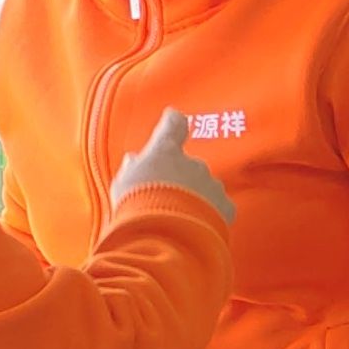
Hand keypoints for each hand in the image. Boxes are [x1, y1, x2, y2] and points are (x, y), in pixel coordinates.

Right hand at [108, 106, 231, 220]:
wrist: (162, 233)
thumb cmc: (135, 205)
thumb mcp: (123, 184)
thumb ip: (132, 168)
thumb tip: (134, 159)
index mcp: (165, 153)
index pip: (172, 128)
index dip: (173, 121)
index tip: (173, 116)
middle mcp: (193, 163)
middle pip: (188, 168)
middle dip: (179, 181)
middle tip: (163, 201)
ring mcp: (212, 184)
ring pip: (205, 188)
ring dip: (194, 199)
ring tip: (177, 219)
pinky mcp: (225, 206)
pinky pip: (218, 207)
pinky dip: (208, 215)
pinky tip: (194, 227)